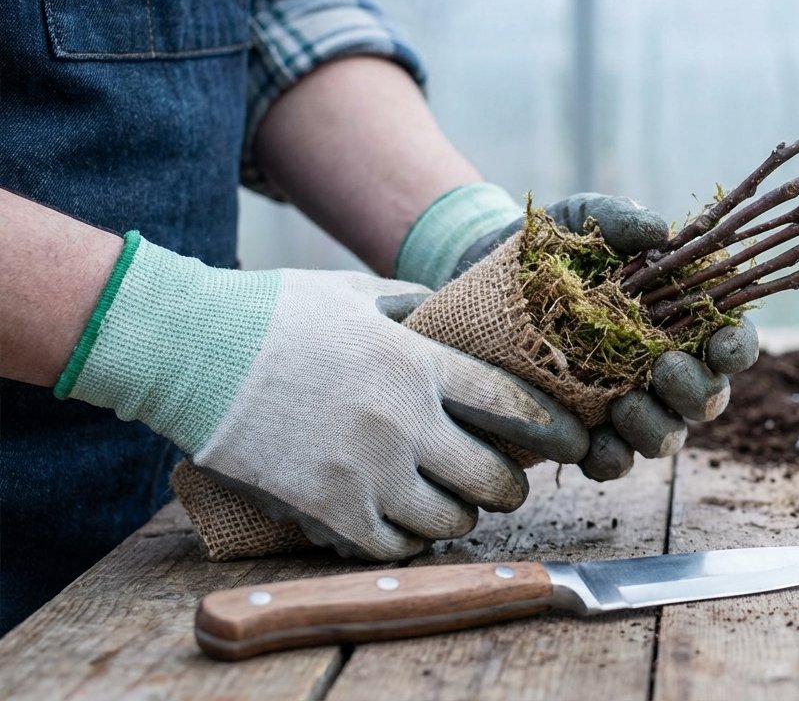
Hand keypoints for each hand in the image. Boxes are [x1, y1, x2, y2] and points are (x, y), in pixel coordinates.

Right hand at [59, 233, 588, 559]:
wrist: (187, 349)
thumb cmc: (268, 313)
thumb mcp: (351, 292)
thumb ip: (408, 305)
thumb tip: (442, 307)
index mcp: (418, 363)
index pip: (512, 405)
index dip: (552, 430)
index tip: (572, 443)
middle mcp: (405, 421)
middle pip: (491, 476)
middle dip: (510, 487)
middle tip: (506, 486)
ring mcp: (366, 470)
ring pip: (448, 520)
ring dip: (460, 518)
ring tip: (454, 508)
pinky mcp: (326, 508)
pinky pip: (391, 546)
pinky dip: (407, 543)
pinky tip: (406, 531)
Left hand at [450, 192, 760, 480]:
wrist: (495, 280)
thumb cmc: (559, 247)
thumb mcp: (585, 220)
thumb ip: (621, 221)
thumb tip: (658, 230)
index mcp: (687, 321)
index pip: (733, 342)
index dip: (738, 347)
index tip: (725, 345)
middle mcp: (670, 371)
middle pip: (708, 398)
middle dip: (695, 390)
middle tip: (666, 368)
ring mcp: (634, 407)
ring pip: (667, 437)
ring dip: (655, 427)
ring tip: (624, 405)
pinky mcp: (592, 433)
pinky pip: (613, 461)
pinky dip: (608, 457)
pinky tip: (591, 442)